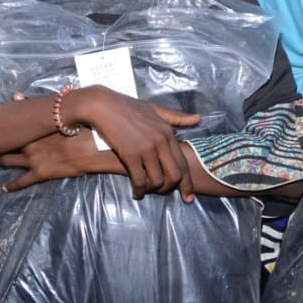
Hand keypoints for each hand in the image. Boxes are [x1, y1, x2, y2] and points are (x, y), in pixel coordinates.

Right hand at [66, 86, 201, 198]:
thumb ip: (176, 117)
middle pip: (175, 175)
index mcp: (168, 132)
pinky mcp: (130, 155)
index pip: (183, 163)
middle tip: (163, 194)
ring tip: (147, 191)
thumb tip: (199, 119)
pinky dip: (139, 190)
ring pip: (158, 180)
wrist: (103, 106)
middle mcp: (161, 141)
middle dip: (171, 189)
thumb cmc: (127, 106)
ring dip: (153, 191)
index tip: (188, 197)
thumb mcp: (155, 109)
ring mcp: (146, 148)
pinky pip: (139, 180)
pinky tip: (136, 193)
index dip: (187, 183)